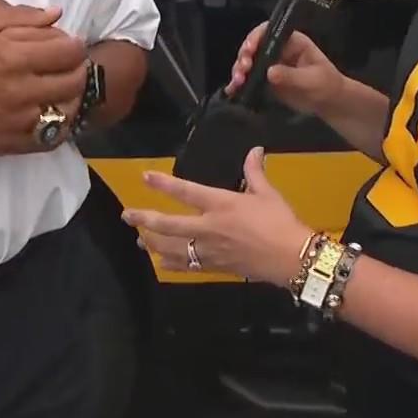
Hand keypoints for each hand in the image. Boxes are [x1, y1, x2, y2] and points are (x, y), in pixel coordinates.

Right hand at [0, 0, 86, 154]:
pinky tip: (51, 113)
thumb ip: (20, 14)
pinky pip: (52, 138)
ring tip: (60, 89)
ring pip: (68, 110)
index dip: (74, 46)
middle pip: (74, 81)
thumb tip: (56, 13)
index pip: (69, 52)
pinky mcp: (13, 143)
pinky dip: (59, 125)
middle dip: (77, 69)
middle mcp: (21, 90)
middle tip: (67, 66)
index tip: (67, 46)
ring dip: (71, 97)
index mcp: (14, 57)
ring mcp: (19, 120)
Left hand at [121, 146, 313, 285]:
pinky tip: (160, 262)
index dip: (163, 183)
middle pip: (168, 225)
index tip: (144, 177)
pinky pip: (186, 266)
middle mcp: (208, 227)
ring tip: (139, 238)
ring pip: (172, 248)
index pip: (185, 191)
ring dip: (153, 242)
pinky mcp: (214, 267)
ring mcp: (209, 250)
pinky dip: (170, 264)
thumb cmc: (280, 221)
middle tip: (127, 215)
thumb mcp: (267, 193)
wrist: (291, 258)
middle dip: (145, 219)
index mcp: (221, 204)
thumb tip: (255, 150)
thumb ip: (255, 172)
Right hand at [225, 23, 344, 113]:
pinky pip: (249, 79)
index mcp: (291, 41)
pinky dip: (239, 84)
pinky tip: (232, 90)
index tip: (249, 50)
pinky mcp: (265, 80)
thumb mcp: (312, 79)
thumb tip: (270, 72)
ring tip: (237, 83)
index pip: (269, 31)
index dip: (256, 37)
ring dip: (239, 71)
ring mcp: (270, 64)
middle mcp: (277, 49)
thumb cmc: (326, 84)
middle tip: (242, 70)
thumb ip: (291, 75)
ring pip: (247, 62)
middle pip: (254, 46)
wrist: (329, 103)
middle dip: (244, 56)